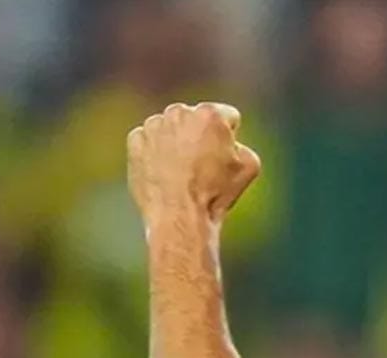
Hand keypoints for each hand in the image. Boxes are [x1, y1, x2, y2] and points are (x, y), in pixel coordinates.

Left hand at [127, 102, 260, 227]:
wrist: (180, 216)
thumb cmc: (216, 192)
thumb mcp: (250, 166)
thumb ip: (241, 144)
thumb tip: (229, 144)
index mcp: (210, 114)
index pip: (227, 116)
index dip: (230, 137)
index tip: (225, 157)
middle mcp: (179, 112)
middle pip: (196, 119)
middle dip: (200, 136)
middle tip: (202, 165)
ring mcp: (154, 125)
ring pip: (171, 128)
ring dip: (177, 142)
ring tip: (182, 172)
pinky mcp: (135, 140)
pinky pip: (150, 140)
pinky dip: (156, 152)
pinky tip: (165, 173)